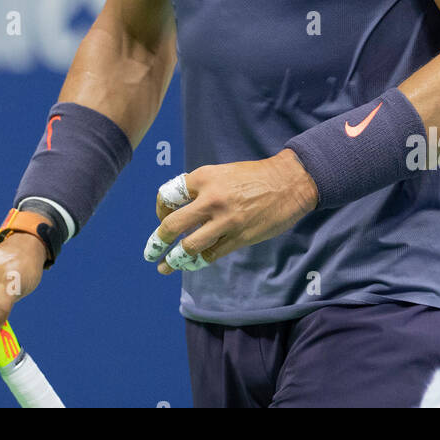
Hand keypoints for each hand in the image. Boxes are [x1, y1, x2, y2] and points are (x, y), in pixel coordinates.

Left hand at [143, 151, 318, 274]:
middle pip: (172, 225)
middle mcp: (210, 199)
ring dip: (174, 259)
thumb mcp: (221, 173)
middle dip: (157, 241)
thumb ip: (201, 189)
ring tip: (165, 266)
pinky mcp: (239, 237)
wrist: (288, 182)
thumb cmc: (254, 176)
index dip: (160, 209)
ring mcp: (224, 221)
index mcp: (203, 178)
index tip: (161, 216)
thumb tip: (180, 209)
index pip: (168, 196)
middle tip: (151, 251)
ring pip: (189, 246)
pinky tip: (192, 264)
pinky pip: (211, 254)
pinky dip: (199, 261)